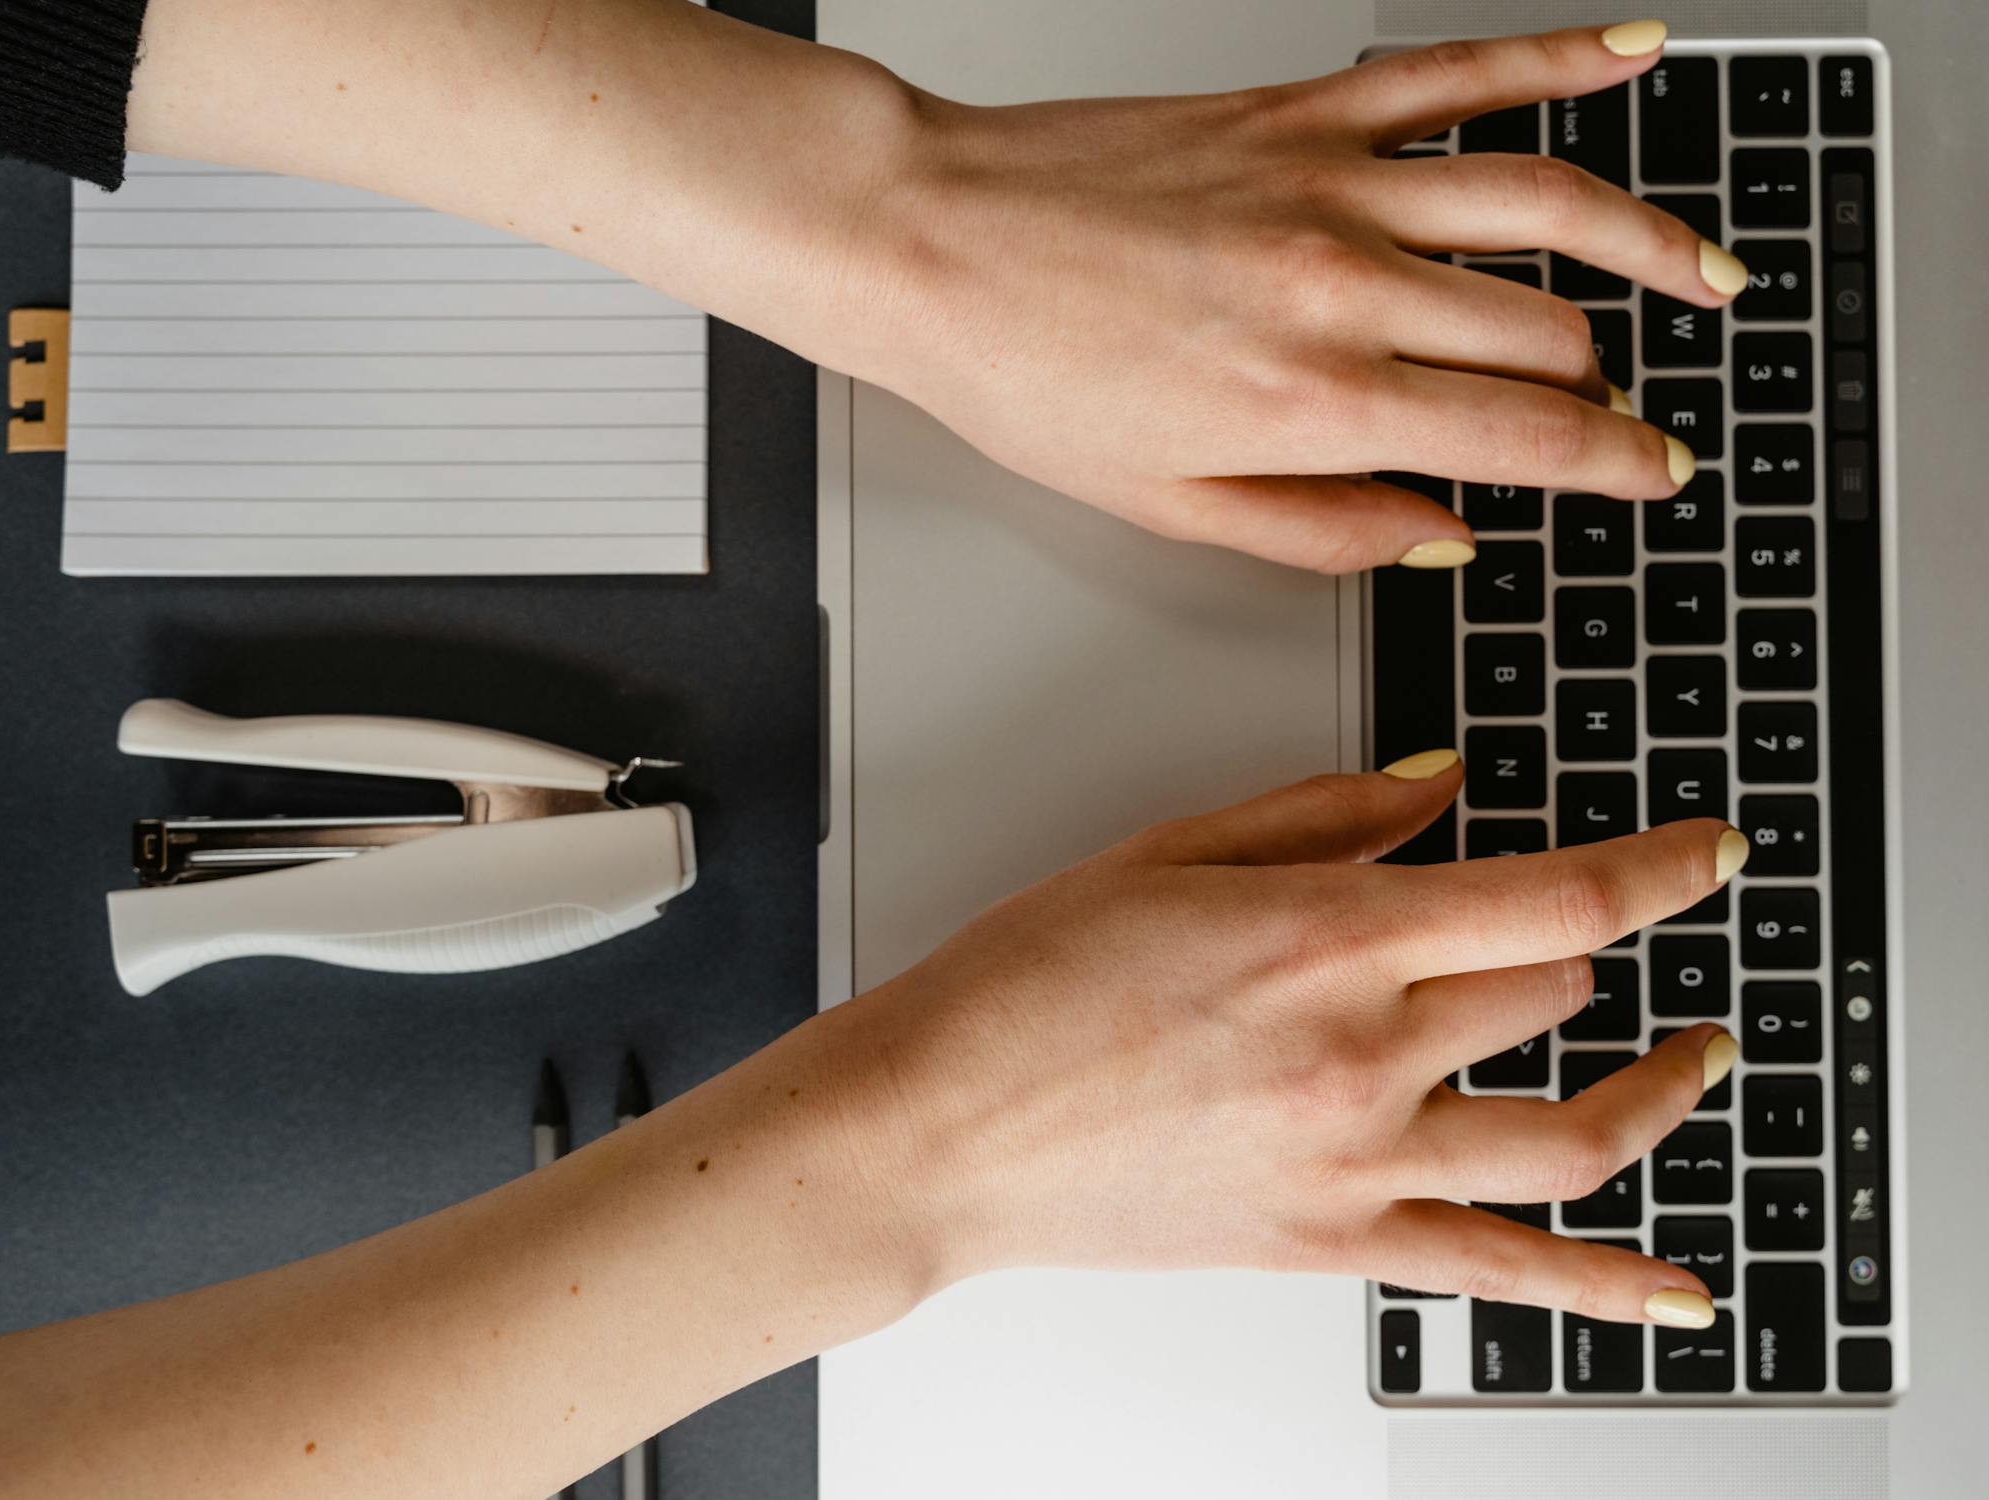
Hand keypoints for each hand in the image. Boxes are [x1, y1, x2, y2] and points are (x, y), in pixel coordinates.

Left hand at [821, 22, 1741, 571]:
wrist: (930, 241)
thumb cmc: (1023, 372)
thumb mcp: (1166, 507)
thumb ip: (1322, 531)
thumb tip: (1441, 535)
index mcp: (1311, 401)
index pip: (1523, 438)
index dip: (1613, 466)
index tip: (1650, 478)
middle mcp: (1343, 286)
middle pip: (1546, 333)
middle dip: (1605, 387)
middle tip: (1622, 413)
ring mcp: (1332, 184)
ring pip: (1547, 205)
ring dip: (1652, 241)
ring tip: (1707, 273)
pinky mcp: (1302, 111)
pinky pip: (1462, 74)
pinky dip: (1562, 57)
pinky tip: (1633, 52)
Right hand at [847, 754, 1747, 1326]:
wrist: (936, 1131)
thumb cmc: (1018, 993)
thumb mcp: (1162, 855)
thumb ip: (1320, 814)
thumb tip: (1434, 788)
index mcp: (1322, 937)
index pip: (1557, 899)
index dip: (1660, 866)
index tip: (1704, 850)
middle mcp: (1359, 1052)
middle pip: (1552, 993)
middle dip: (1560, 949)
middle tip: (1538, 929)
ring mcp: (1355, 1162)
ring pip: (1572, 1133)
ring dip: (1659, 1091)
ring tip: (1695, 1059)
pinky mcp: (1328, 1244)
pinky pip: (1502, 1275)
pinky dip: (1607, 1288)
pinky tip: (1675, 1289)